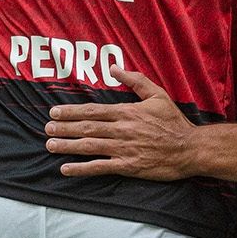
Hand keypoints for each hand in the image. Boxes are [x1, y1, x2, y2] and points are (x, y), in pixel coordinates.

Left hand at [45, 69, 193, 178]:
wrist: (189, 149)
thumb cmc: (174, 121)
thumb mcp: (157, 94)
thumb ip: (135, 80)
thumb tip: (114, 68)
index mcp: (127, 112)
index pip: (93, 111)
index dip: (71, 111)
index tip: (54, 111)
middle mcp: (122, 130)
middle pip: (86, 128)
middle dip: (64, 127)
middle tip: (46, 128)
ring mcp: (123, 149)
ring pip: (89, 146)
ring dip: (67, 146)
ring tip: (50, 145)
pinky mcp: (127, 166)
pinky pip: (100, 167)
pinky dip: (81, 169)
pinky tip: (66, 169)